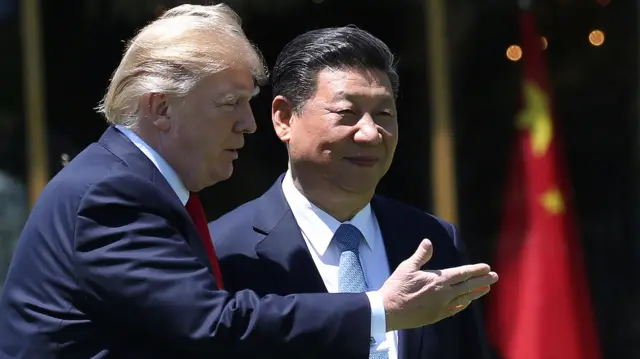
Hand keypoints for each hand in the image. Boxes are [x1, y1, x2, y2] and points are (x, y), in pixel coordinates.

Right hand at [379, 239, 497, 330]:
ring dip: (476, 292)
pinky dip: (463, 304)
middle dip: (482, 280)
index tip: (487, 267)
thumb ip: (421, 255)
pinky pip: (455, 309)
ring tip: (485, 288)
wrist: (389, 311)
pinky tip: (466, 302)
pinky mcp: (436, 316)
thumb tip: (428, 242)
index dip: (476, 270)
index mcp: (438, 280)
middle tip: (495, 277)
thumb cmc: (397, 287)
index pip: (462, 273)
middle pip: (468, 286)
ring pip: (464, 298)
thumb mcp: (407, 267)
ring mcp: (442, 306)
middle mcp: (444, 294)